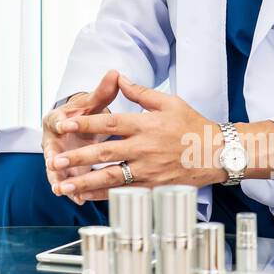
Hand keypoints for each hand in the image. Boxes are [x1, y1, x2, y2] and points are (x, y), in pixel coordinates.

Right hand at [42, 70, 121, 201]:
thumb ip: (103, 92)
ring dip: (60, 180)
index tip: (63, 125)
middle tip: (54, 164)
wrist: (77, 129)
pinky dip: (73, 191)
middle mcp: (53, 140)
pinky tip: (79, 200)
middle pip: (52, 149)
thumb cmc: (84, 115)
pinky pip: (69, 182)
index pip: (57, 119)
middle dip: (54, 158)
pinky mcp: (66, 172)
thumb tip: (115, 73)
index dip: (60, 122)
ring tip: (61, 190)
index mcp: (57, 119)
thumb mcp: (92, 103)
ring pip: (57, 171)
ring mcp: (58, 158)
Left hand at [49, 74, 218, 200]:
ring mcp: (148, 170)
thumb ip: (140, 92)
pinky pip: (124, 192)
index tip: (64, 124)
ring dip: (85, 182)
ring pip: (111, 177)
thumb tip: (119, 77)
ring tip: (63, 186)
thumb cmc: (192, 126)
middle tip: (56, 160)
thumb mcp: (169, 102)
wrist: (217, 153)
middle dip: (78, 157)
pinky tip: (85, 197)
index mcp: (145, 125)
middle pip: (105, 152)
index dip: (86, 123)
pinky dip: (103, 196)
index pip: (109, 122)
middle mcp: (144, 148)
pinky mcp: (152, 187)